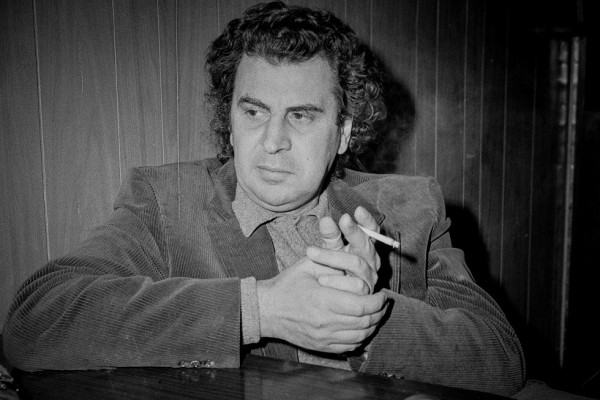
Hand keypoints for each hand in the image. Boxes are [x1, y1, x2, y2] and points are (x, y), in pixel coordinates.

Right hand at [257, 255, 387, 353]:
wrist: (267, 310)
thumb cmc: (288, 284)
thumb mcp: (308, 264)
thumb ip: (333, 257)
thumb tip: (353, 246)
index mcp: (323, 300)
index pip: (362, 306)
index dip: (377, 300)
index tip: (382, 293)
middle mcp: (325, 323)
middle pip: (365, 322)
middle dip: (379, 311)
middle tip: (383, 302)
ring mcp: (323, 338)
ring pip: (361, 336)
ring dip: (373, 324)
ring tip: (376, 313)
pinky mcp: (322, 347)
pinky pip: (350, 346)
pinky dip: (361, 336)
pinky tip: (362, 325)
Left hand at [314, 206, 380, 293]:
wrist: (325, 297)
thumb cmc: (330, 268)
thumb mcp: (329, 249)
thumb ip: (330, 236)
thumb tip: (326, 220)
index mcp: (364, 247)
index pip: (372, 231)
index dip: (368, 222)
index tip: (358, 210)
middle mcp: (371, 262)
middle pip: (366, 246)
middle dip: (354, 232)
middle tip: (342, 220)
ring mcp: (369, 279)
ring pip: (357, 265)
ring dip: (333, 258)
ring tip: (311, 252)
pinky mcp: (364, 297)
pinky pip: (354, 286)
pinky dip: (336, 281)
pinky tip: (321, 279)